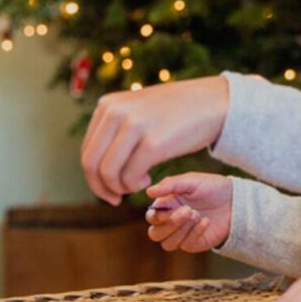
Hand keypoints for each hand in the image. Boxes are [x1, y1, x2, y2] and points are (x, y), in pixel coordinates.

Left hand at [80, 76, 228, 204]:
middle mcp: (115, 112)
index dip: (94, 177)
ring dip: (120, 188)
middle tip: (116, 198)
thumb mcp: (137, 110)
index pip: (87, 150)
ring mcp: (133, 126)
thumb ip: (114, 128)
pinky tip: (149, 179)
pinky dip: (135, 186)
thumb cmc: (175, 112)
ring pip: (108, 173)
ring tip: (136, 185)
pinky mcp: (153, 142)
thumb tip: (94, 165)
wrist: (213, 102)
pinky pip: (130, 176)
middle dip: (101, 188)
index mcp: (107, 104)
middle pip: (91, 163)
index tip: (109, 189)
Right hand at [145, 173, 232, 252]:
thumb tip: (148, 191)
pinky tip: (206, 221)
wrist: (234, 199)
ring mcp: (182, 234)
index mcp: (166, 205)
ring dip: (180, 230)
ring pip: (167, 244)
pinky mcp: (194, 243)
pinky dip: (195, 233)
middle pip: (155, 234)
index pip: (152, 217)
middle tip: (188, 211)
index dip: (156, 216)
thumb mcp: (191, 180)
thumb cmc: (211, 187)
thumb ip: (169, 185)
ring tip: (196, 214)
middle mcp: (171, 221)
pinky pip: (187, 245)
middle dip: (169, 224)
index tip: (168, 208)